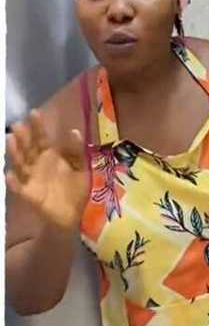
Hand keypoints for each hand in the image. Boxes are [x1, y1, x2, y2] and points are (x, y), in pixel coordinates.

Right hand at [5, 109, 88, 230]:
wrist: (82, 213)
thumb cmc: (79, 187)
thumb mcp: (81, 167)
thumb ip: (76, 150)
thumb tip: (73, 130)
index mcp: (50, 157)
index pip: (41, 139)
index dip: (38, 127)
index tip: (34, 113)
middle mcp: (38, 165)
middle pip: (28, 149)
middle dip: (23, 138)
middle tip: (17, 126)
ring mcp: (32, 180)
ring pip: (20, 164)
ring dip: (15, 153)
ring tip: (10, 140)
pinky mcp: (30, 195)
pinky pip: (19, 188)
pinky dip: (13, 182)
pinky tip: (9, 174)